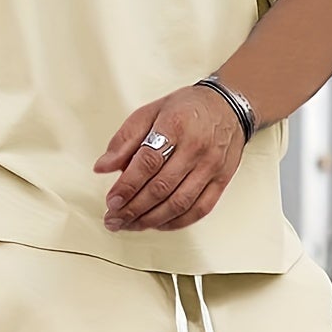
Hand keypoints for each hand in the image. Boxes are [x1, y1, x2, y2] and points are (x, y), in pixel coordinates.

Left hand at [93, 84, 245, 231]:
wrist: (228, 106)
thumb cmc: (187, 109)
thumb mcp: (150, 112)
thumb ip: (124, 140)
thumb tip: (103, 167)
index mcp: (175, 125)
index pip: (148, 162)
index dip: (128, 185)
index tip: (112, 200)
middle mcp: (196, 147)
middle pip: (162, 187)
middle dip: (133, 209)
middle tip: (114, 218)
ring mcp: (211, 166)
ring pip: (179, 203)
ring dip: (151, 220)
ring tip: (130, 225)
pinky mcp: (222, 181)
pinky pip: (199, 209)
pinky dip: (176, 222)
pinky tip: (157, 224)